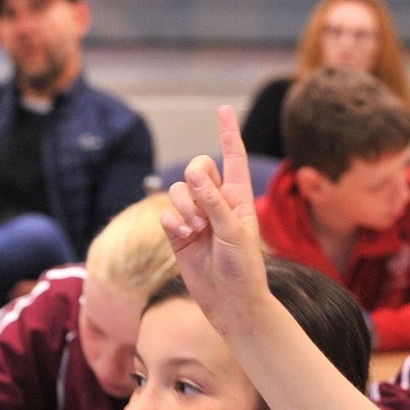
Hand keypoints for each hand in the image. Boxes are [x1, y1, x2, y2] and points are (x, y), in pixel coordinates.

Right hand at [161, 106, 268, 336]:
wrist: (230, 301)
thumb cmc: (243, 267)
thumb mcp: (233, 231)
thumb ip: (214, 201)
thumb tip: (194, 172)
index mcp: (239, 196)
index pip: (233, 157)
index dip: (228, 133)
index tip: (224, 108)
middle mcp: (217, 202)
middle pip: (198, 168)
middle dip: (196, 181)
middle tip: (202, 207)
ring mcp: (196, 216)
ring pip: (178, 190)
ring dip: (184, 206)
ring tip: (195, 230)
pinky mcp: (178, 233)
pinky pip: (165, 212)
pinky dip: (172, 222)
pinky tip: (183, 236)